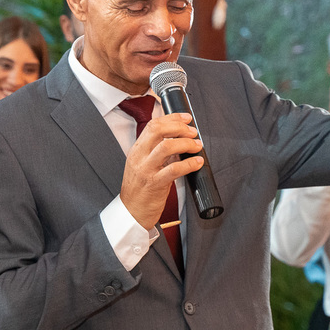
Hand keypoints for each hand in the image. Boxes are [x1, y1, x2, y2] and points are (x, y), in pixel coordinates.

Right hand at [119, 113, 201, 228]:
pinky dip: (189, 163)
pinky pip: (174, 169)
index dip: (172, 118)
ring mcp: (146, 170)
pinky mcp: (155, 183)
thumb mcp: (144, 165)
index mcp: (137, 150)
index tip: (186, 118)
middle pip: (158, 130)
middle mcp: (139, 157)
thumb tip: (180, 140)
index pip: (153, 125)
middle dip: (179, 127)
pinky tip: (197, 162)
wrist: (131, 211)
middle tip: (193, 132)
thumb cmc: (140, 189)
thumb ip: (158, 152)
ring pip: (167, 146)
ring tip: (196, 146)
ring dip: (186, 143)